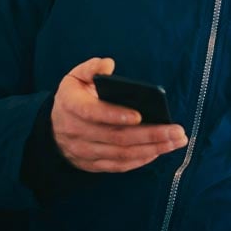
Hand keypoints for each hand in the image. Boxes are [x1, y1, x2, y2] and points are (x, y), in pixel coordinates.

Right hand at [51, 57, 187, 172]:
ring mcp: (85, 151)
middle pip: (116, 137)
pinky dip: (140, 160)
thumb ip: (91, 68)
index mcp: (71, 105)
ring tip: (176, 141)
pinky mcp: (93, 164)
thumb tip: (108, 64)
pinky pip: (119, 165)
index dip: (115, 114)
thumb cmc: (73, 97)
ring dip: (152, 149)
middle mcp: (76, 131)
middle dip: (150, 134)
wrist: (53, 128)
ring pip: (121, 153)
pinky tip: (159, 151)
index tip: (139, 115)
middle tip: (176, 131)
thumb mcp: (75, 77)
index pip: (92, 113)